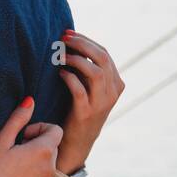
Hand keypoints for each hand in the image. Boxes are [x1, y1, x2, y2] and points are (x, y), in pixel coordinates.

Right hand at [0, 99, 62, 176]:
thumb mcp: (1, 141)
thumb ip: (18, 119)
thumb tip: (30, 100)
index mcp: (43, 151)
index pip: (55, 130)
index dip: (39, 128)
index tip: (22, 135)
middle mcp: (50, 168)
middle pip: (52, 146)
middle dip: (37, 143)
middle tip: (15, 149)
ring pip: (48, 164)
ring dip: (36, 159)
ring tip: (13, 164)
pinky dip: (33, 175)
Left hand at [57, 29, 124, 165]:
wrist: (77, 143)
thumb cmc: (79, 110)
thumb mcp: (90, 89)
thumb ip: (87, 70)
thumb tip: (71, 42)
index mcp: (116, 84)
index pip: (104, 53)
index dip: (86, 41)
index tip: (68, 33)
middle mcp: (113, 93)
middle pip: (102, 58)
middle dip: (82, 44)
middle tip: (63, 38)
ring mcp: (101, 104)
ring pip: (95, 73)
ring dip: (76, 60)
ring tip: (60, 56)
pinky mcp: (86, 113)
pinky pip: (79, 90)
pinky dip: (69, 78)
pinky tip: (60, 73)